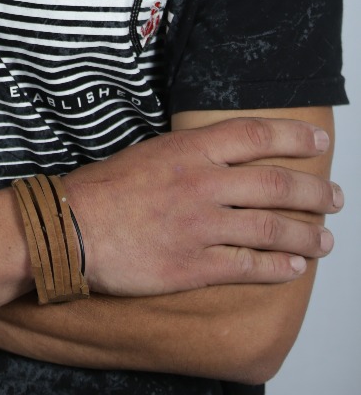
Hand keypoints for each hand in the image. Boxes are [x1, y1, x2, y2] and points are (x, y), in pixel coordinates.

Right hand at [64, 115, 342, 295]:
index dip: (293, 138)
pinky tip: (293, 268)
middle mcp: (201, 183)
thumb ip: (190, 154)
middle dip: (314, 192)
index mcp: (189, 149)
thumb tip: (223, 157)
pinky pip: (248, 266)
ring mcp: (200, 226)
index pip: (255, 136)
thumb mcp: (150, 153)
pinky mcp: (194, 265)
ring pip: (270, 228)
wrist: (70, 227)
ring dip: (305, 234)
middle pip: (275, 184)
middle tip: (334, 198)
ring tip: (324, 239)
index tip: (319, 142)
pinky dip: (278, 268)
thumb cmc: (104, 189)